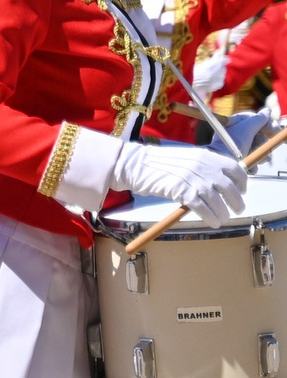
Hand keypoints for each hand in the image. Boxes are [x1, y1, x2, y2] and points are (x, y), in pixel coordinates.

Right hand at [112, 140, 247, 223]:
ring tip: (223, 219)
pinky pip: (203, 208)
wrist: (135, 164)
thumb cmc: (157, 163)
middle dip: (236, 201)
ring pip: (218, 200)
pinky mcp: (182, 191)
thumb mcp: (185, 158)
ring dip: (223, 213)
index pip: (234, 168)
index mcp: (205, 155)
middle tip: (237, 209)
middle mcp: (203, 166)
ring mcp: (193, 178)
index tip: (242, 190)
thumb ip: (202, 166)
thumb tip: (217, 181)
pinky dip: (211, 217)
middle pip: (229, 186)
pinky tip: (213, 222)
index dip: (242, 181)